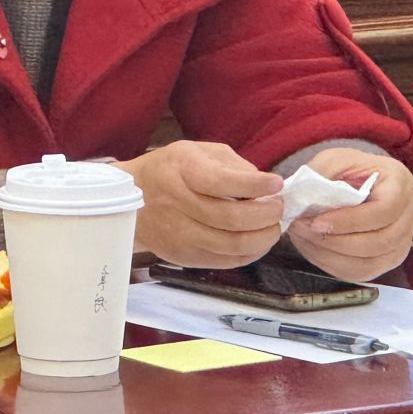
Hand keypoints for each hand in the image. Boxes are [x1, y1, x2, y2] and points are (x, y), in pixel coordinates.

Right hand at [121, 141, 283, 268]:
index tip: (277, 183)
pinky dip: (250, 253)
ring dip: (263, 237)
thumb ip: (233, 165)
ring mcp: (180, 235)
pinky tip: (259, 240)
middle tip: (279, 207)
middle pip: (231, 218)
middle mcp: (179, 204)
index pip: (222, 182)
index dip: (255, 185)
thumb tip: (264, 186)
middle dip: (266, 214)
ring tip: (274, 225)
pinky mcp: (184, 256)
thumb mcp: (200, 151)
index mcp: (183, 171)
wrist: (133, 199)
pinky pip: (225, 261)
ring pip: (231, 245)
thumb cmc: (173, 169)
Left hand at [286, 149, 412, 282]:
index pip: (384, 210)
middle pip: (380, 242)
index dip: (350, 220)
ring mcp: (402, 242)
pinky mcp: (387, 261)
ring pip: (370, 264)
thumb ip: (321, 173)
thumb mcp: (336, 159)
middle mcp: (410, 216)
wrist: (361, 183)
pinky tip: (314, 251)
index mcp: (402, 184)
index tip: (316, 221)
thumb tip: (302, 198)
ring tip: (304, 241)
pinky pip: (362, 274)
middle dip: (336, 241)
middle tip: (303, 230)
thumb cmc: (351, 169)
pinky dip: (334, 266)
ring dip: (331, 256)